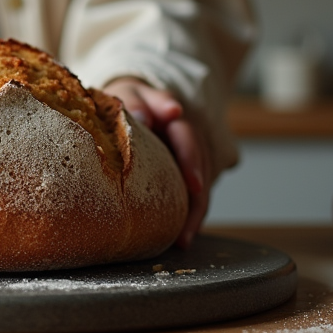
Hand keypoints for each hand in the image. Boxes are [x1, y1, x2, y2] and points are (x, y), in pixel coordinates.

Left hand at [103, 78, 212, 248]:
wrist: (137, 105)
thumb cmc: (128, 102)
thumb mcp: (128, 94)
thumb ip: (136, 102)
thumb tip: (144, 118)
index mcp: (175, 116)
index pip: (188, 136)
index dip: (191, 158)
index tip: (193, 184)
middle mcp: (192, 136)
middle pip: (202, 166)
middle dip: (197, 196)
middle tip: (188, 224)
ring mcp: (196, 155)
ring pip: (205, 184)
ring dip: (197, 212)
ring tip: (184, 239)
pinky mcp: (193, 172)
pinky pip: (197, 194)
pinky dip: (192, 214)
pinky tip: (183, 236)